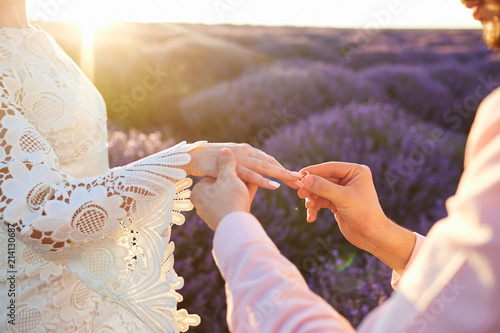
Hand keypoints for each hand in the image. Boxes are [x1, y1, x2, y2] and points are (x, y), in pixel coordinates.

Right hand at [185, 143, 301, 189]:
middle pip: (271, 164)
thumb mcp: (230, 163)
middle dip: (287, 172)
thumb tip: (250, 176)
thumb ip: (241, 167)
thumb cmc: (211, 161)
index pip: (269, 161)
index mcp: (247, 151)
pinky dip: (263, 181)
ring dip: (281, 175)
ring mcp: (240, 159)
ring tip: (294, 181)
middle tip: (302, 180)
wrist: (193, 156)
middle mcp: (247, 152)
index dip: (282, 169)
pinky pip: (251, 175)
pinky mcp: (232, 167)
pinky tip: (274, 186)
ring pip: (265, 168)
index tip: (295, 176)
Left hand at [191, 149, 257, 230]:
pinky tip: (249, 195)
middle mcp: (202, 204)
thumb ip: (226, 163)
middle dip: (237, 181)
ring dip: (241, 190)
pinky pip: (232, 207)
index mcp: (199, 191)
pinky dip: (241, 200)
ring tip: (253, 183)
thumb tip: (225, 150)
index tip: (238, 168)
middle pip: (223, 187)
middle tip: (249, 175)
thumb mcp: (228, 177)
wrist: (235, 228)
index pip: (214, 176)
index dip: (229, 171)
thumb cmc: (230, 200)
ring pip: (229, 197)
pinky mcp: (221, 222)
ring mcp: (211, 214)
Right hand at [297, 162, 415, 272]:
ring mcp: (342, 191)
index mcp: (356, 171)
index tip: (300, 175)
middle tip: (301, 194)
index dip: (314, 171)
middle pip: (323, 179)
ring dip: (312, 199)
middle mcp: (349, 179)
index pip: (331, 168)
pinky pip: (321, 201)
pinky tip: (311, 217)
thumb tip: (305, 179)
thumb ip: (323, 187)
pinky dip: (315, 208)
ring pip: (320, 190)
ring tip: (308, 208)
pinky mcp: (337, 202)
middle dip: (312, 188)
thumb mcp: (343, 198)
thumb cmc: (364, 214)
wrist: (371, 236)